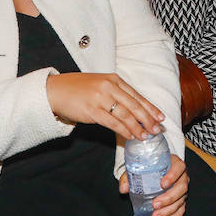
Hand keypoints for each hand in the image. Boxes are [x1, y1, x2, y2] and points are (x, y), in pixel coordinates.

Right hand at [45, 72, 166, 140]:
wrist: (55, 91)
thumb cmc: (78, 89)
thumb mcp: (100, 85)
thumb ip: (116, 93)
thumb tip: (133, 110)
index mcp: (114, 79)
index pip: (137, 95)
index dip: (150, 107)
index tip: (160, 117)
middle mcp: (109, 87)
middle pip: (134, 105)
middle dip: (148, 118)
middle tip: (157, 129)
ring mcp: (101, 98)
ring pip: (125, 115)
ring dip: (137, 127)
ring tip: (146, 136)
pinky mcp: (92, 110)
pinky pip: (113, 122)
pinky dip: (124, 130)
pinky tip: (131, 136)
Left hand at [118, 153, 187, 215]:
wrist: (152, 173)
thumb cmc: (148, 169)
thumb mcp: (137, 169)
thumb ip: (129, 177)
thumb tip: (124, 188)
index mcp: (174, 163)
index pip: (179, 167)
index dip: (173, 176)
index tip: (162, 184)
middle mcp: (181, 176)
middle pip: (181, 187)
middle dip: (168, 198)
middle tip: (155, 204)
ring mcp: (181, 189)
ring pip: (181, 200)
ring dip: (169, 210)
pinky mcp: (180, 200)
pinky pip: (181, 209)